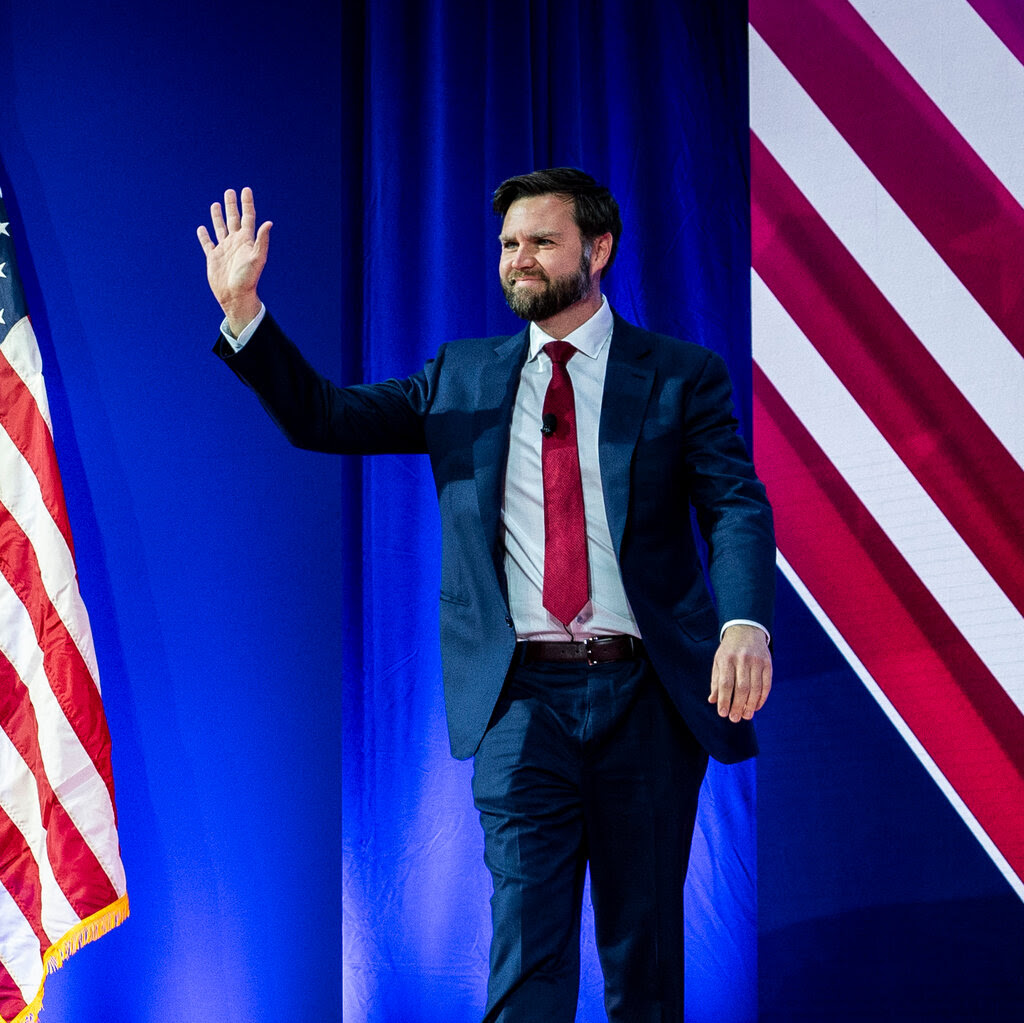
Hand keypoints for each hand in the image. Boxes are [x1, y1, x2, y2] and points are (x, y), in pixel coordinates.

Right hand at [197, 186, 271, 335]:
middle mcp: (235, 242)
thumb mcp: (257, 258)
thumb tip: (269, 222)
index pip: (247, 217)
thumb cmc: (248, 279)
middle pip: (233, 219)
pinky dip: (204, 235)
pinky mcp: (213, 257)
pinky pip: (207, 243)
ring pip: (220, 228)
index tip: (246, 189)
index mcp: (246, 241)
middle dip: (232, 205)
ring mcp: (224, 249)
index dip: (247, 203)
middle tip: (230, 191)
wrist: (235, 296)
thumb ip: (262, 240)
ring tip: (217, 204)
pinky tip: (202, 228)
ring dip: (218, 216)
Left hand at [708, 624, 771, 722]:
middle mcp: (743, 659)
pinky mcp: (768, 663)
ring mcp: (757, 661)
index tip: (723, 714)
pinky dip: (762, 698)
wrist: (746, 630)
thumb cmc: (729, 650)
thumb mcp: (718, 661)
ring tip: (746, 716)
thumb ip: (716, 681)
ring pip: (756, 688)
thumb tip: (713, 701)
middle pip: (742, 688)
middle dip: (738, 706)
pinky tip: (757, 706)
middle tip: (735, 719)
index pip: (726, 683)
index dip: (725, 700)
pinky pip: (766, 684)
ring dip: (751, 705)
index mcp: (727, 659)